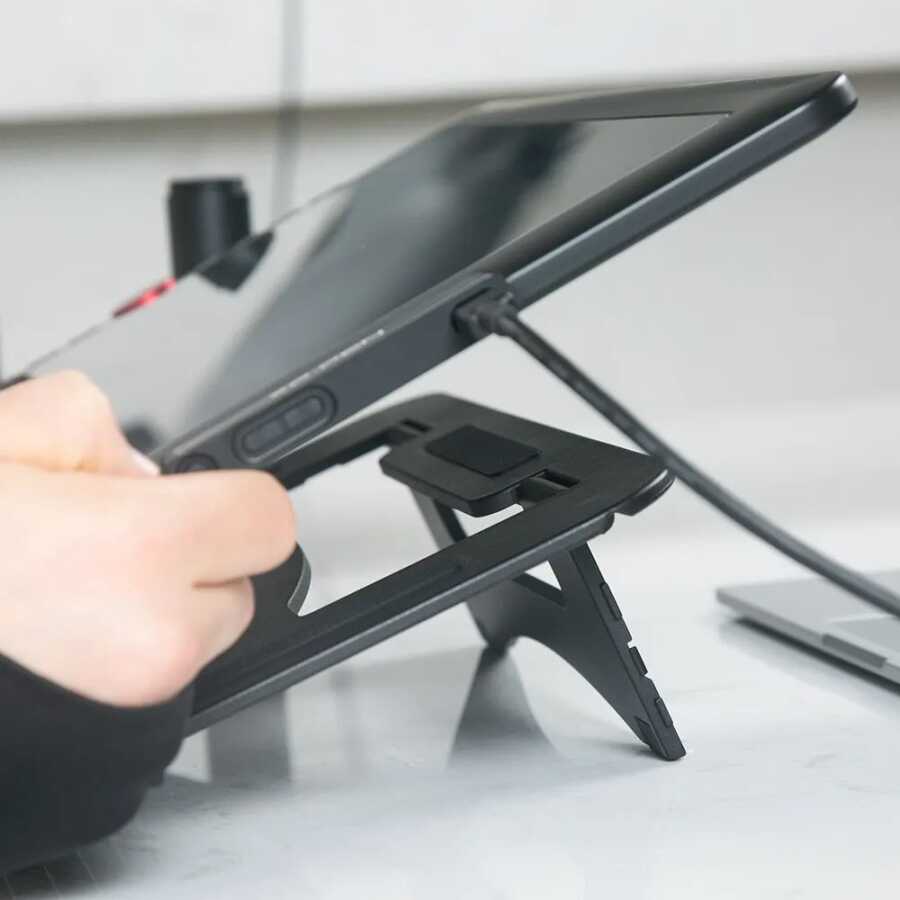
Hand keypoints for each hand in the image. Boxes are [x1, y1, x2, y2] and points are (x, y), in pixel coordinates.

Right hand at [0, 372, 296, 706]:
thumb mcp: (3, 436)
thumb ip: (93, 428)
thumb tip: (144, 469)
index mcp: (137, 549)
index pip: (269, 518)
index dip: (233, 498)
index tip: (201, 495)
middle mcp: (153, 640)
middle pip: (242, 584)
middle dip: (194, 556)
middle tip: (116, 545)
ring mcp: (138, 707)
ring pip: (205, 640)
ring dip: (164, 612)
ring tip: (73, 596)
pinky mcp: (118, 752)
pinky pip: (165, 687)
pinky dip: (133, 662)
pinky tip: (64, 640)